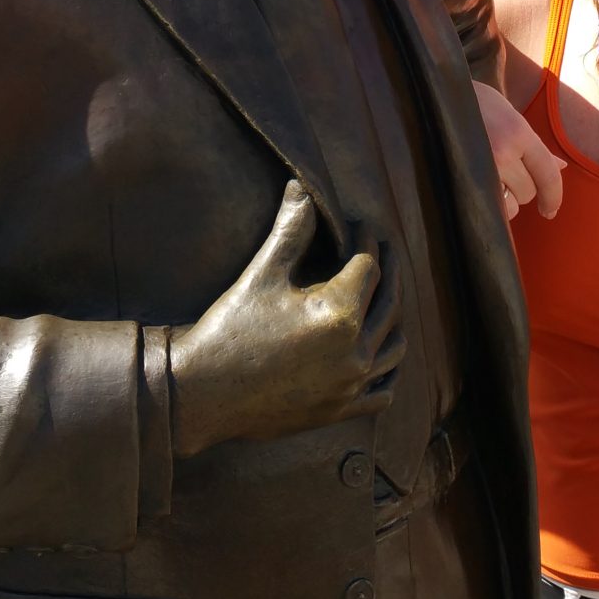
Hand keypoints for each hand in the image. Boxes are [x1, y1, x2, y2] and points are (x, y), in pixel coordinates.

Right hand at [170, 183, 403, 455]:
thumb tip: (302, 188)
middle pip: (390, 300)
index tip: (361, 225)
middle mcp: (355, 350)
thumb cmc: (229, 331)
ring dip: (394, 317)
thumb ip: (291, 231)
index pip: (369, 264)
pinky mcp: (341, 410)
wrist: (203, 396)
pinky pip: (383, 390)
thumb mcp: (261, 275)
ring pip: (395, 345)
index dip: (367, 239)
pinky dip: (388, 368)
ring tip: (383, 297)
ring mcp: (351, 384)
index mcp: (339, 313)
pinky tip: (380, 353)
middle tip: (383, 248)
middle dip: (389, 269)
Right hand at [472, 81, 565, 220]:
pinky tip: (479, 187)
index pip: (547, 174)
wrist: (432, 99)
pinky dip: (487, 204)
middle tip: (507, 173)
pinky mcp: (461, 181)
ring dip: (504, 200)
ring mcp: (480, 168)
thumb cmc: (475, 104)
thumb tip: (559, 167)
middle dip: (522, 189)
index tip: (550, 210)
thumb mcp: (509, 115)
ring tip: (491, 180)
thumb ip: (534, 144)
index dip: (553, 197)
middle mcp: (502, 152)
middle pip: (527, 192)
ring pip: (508, 206)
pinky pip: (486, 208)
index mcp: (517, 132)